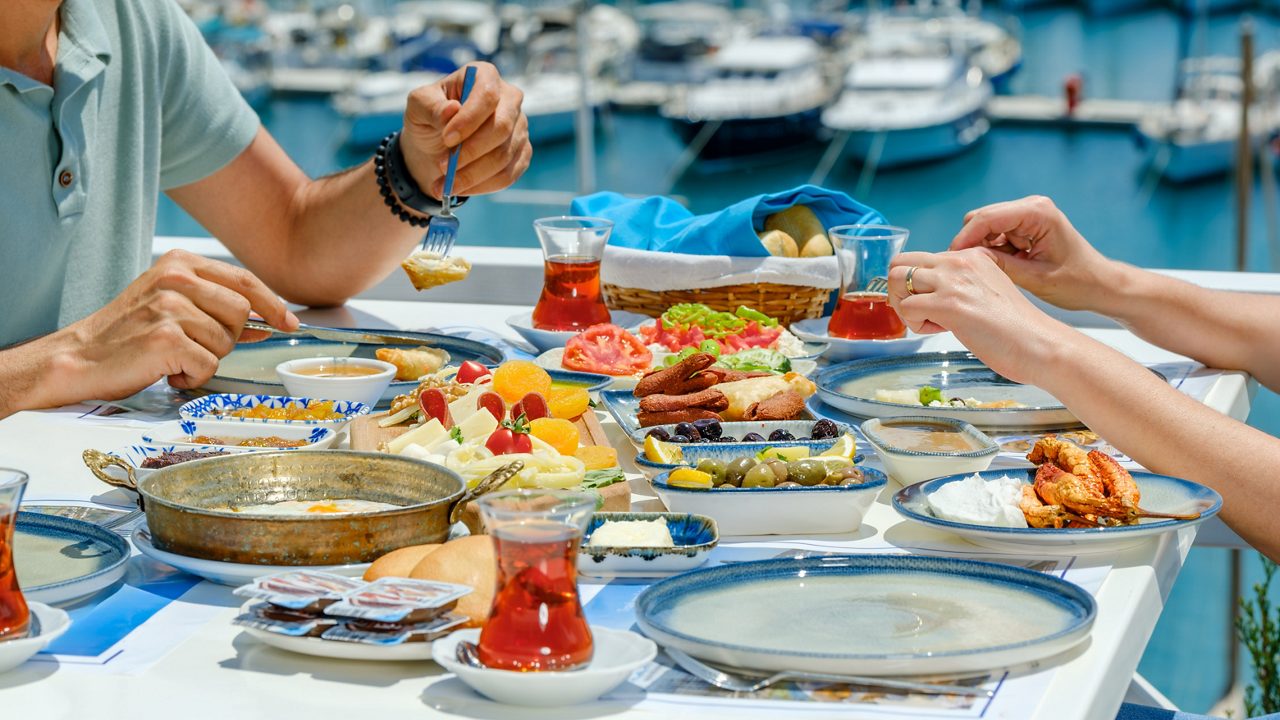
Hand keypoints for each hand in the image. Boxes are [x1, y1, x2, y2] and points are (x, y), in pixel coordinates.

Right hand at [57, 250, 297, 398]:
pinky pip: (208, 365)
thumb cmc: (127, 336)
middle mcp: (175, 278)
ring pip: (225, 342)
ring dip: (205, 359)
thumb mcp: (173, 306)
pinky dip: (191, 376)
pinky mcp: (166, 338)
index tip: (288, 322)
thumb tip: (269, 321)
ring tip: (172, 357)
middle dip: (226, 338)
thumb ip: (218, 308)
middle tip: (193, 346)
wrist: (79, 359)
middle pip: (241, 313)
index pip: (243, 280)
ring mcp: (170, 307)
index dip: (272, 304)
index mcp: (179, 263)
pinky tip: (165, 370)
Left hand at [401, 62, 531, 198]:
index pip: (488, 95)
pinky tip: (461, 187)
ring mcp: (520, 127)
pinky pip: (508, 175)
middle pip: (502, 128)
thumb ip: (430, 106)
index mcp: (485, 76)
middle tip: (443, 167)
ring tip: (444, 184)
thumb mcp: (418, 106)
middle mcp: (510, 99)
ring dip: (471, 175)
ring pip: (503, 156)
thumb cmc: (429, 118)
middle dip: (470, 152)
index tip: (447, 139)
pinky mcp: (522, 153)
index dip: (469, 120)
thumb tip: (452, 110)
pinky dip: (481, 186)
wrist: (437, 146)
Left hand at [887, 248, 1071, 385]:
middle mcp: (958, 261)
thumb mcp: (987, 290)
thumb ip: (961, 284)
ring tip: (928, 322)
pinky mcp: (948, 304)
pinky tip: (939, 331)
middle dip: (899, 291)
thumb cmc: (1016, 328)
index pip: (920, 259)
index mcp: (970, 256)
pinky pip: (906, 308)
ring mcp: (952, 281)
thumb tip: (930, 294)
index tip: (936, 306)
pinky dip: (914, 324)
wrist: (1038, 344)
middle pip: (900, 263)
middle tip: (918, 313)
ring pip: (896, 280)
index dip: (919, 286)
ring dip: (903, 305)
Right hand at [948, 196, 1115, 310]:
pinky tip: (999, 268)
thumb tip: (967, 260)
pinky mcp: (1025, 226)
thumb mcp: (1036, 278)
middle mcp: (1032, 207)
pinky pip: (995, 234)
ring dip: (981, 248)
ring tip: (988, 272)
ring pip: (985, 227)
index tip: (950, 259)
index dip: (965, 238)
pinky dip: (991, 250)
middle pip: (982, 218)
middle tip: (966, 270)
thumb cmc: (1078, 281)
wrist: (1100, 284)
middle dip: (970, 243)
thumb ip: (1000, 265)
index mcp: (1038, 213)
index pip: (987, 218)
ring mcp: (1028, 215)